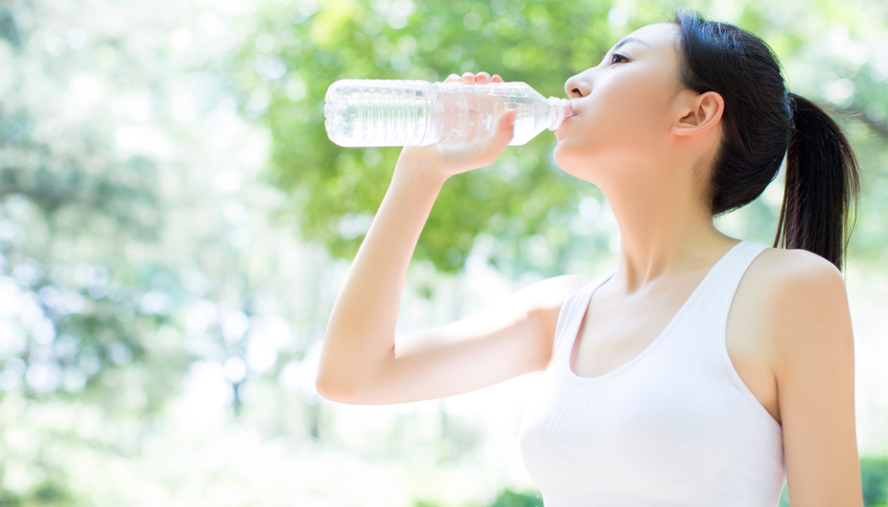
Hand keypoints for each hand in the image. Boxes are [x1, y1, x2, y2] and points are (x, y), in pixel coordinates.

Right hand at [395, 71, 515, 182]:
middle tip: (480, 79)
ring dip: (467, 78)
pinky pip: (445, 90)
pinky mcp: (436, 109)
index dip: (498, 89)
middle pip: (480, 92)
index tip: (497, 80)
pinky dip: (451, 81)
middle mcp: (470, 118)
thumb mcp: (485, 154)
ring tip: (467, 79)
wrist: (424, 165)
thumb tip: (512, 111)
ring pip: (463, 88)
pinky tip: (454, 81)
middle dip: (482, 80)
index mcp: (485, 127)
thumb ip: (503, 137)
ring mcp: (452, 112)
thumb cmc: (456, 163)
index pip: (495, 103)